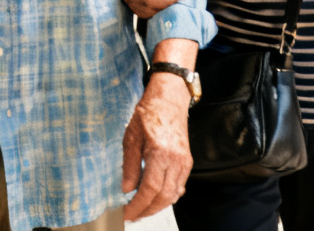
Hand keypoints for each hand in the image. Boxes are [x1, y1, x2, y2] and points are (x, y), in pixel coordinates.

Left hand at [122, 72, 192, 220]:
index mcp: (160, 153)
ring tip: (142, 209)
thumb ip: (129, 165)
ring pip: (173, 195)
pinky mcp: (187, 161)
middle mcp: (176, 160)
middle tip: (132, 214)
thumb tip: (126, 189)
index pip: (149, 189)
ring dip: (157, 205)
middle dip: (147, 210)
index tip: (126, 213)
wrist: (169, 99)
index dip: (138, 205)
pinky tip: (156, 197)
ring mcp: (184, 162)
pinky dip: (168, 196)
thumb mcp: (131, 137)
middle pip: (163, 197)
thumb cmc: (148, 113)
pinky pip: (179, 186)